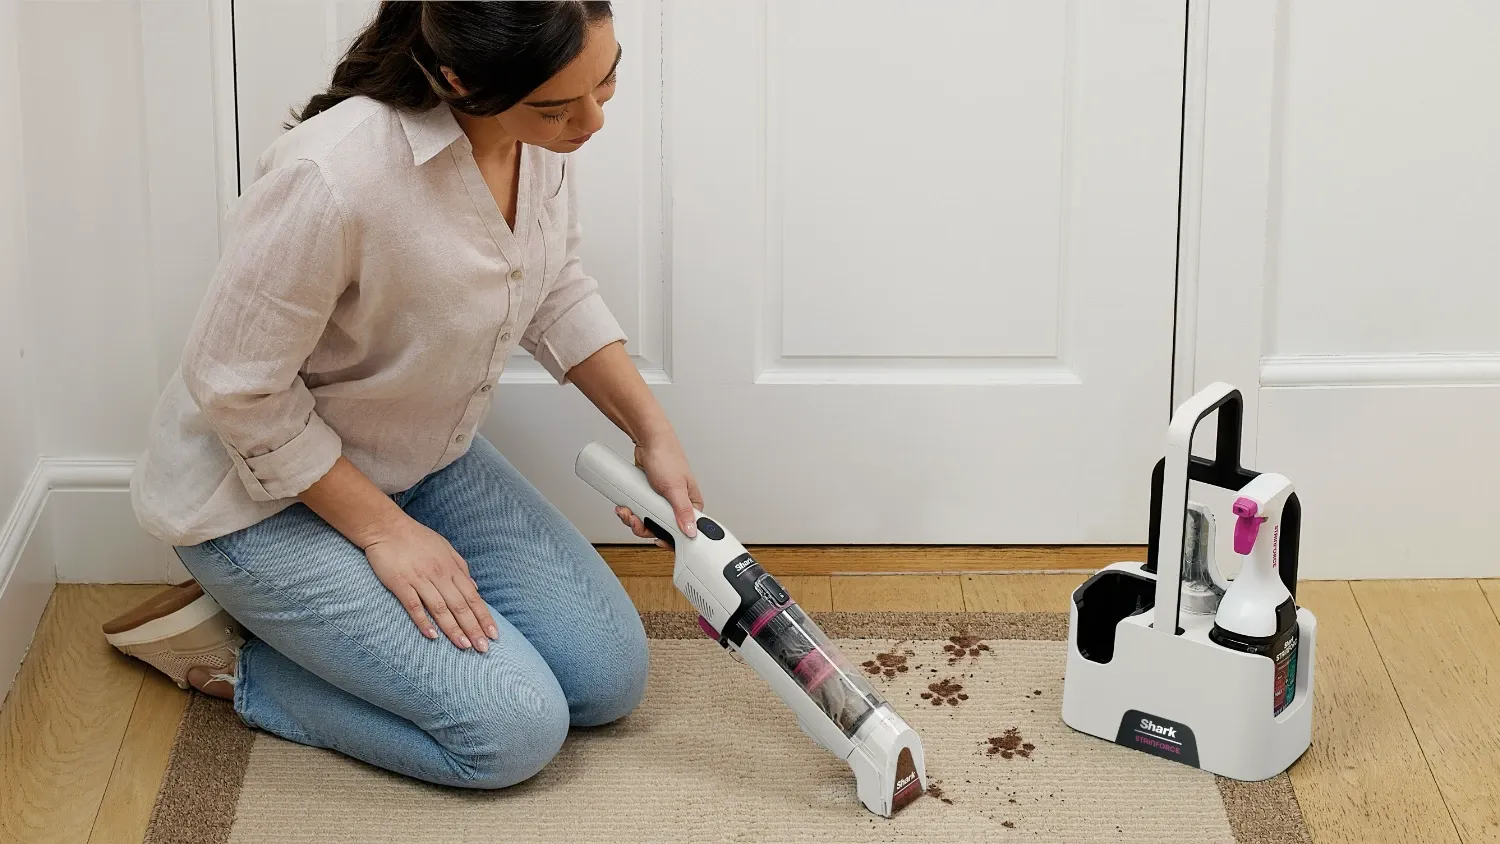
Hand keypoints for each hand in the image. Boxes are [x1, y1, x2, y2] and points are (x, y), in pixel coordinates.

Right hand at [364, 515, 498, 651]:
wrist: (387, 527)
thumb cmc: (417, 538)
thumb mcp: (445, 548)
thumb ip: (461, 568)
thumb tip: (475, 587)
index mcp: (452, 568)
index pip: (472, 597)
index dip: (483, 617)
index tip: (493, 635)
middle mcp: (439, 574)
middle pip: (460, 605)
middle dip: (473, 628)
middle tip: (484, 648)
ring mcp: (420, 579)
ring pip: (441, 608)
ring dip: (453, 628)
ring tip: (464, 646)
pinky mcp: (400, 582)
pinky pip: (413, 605)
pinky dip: (423, 621)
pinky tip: (432, 636)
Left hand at [616, 433, 703, 547]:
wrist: (649, 440)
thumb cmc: (667, 457)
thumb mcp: (675, 488)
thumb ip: (683, 511)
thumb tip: (691, 531)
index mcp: (691, 505)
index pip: (685, 532)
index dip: (669, 540)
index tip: (656, 540)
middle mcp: (678, 505)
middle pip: (662, 529)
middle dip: (644, 528)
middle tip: (635, 520)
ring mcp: (662, 502)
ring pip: (648, 522)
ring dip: (634, 520)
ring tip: (626, 511)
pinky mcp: (649, 497)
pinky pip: (640, 511)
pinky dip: (630, 512)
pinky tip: (624, 508)